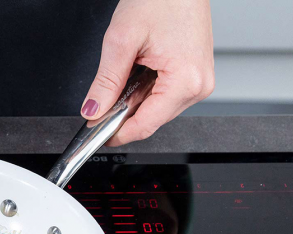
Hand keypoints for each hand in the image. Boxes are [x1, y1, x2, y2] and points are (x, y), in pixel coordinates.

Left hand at [81, 0, 213, 145]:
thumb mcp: (121, 40)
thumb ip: (105, 81)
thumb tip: (93, 110)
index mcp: (186, 81)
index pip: (146, 125)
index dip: (117, 133)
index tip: (96, 134)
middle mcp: (199, 85)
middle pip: (152, 119)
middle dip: (124, 113)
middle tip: (102, 97)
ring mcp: (200, 81)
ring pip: (157, 108)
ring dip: (135, 99)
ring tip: (128, 70)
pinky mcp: (195, 74)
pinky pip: (165, 94)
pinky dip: (146, 89)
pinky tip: (140, 70)